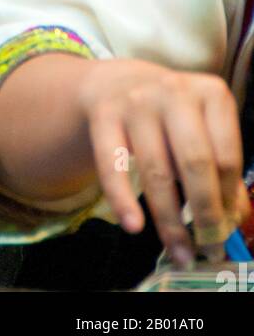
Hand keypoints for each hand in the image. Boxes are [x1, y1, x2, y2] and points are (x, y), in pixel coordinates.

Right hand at [77, 59, 246, 265]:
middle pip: (194, 161)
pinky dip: (122, 199)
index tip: (226, 227)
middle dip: (205, 212)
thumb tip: (231, 219)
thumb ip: (221, 169)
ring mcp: (137, 101)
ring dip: (169, 220)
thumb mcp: (204, 128)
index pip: (226, 155)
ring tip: (180, 253)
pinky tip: (133, 226)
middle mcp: (175, 91)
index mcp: (211, 93)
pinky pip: (113, 164)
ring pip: (156, 171)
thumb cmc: (173, 115)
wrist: (118, 83)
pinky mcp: (104, 115)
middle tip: (209, 247)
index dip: (227, 197)